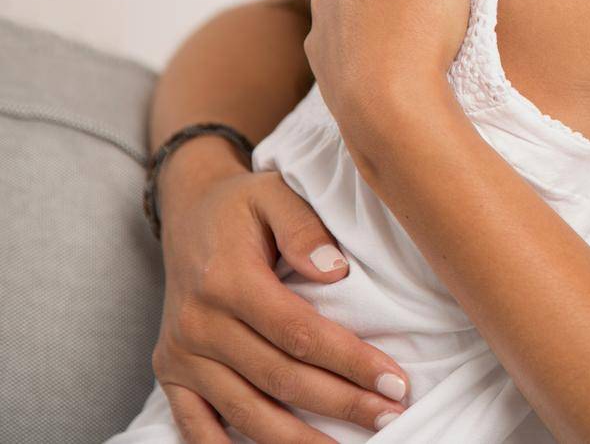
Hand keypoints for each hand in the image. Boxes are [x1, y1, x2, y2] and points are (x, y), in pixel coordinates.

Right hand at [150, 138, 408, 441]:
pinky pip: (197, 426)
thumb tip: (336, 271)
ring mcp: (179, 354)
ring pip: (247, 412)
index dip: (350, 362)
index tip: (395, 381)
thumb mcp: (275, 194)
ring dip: (300, 439)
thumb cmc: (245, 205)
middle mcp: (197, 324)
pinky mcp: (169, 373)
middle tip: (391, 416)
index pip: (300, 334)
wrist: (188, 211)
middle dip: (341, 403)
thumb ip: (305, 227)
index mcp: (227, 280)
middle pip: (280, 378)